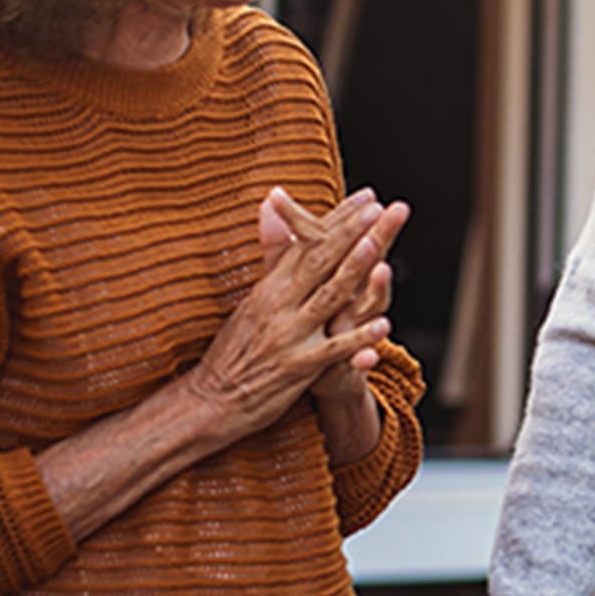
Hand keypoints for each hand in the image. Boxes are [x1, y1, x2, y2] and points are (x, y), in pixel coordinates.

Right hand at [184, 188, 403, 439]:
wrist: (209, 399)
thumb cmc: (235, 352)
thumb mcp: (251, 303)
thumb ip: (273, 263)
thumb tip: (272, 219)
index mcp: (270, 288)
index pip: (307, 243)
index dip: (338, 219)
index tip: (366, 196)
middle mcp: (279, 305)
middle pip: (319, 261)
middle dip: (350, 231)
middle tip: (377, 206)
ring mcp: (289, 335)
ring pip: (327, 296)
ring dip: (353, 270)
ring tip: (376, 245)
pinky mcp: (298, 367)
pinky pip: (333, 349)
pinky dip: (358, 337)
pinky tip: (385, 325)